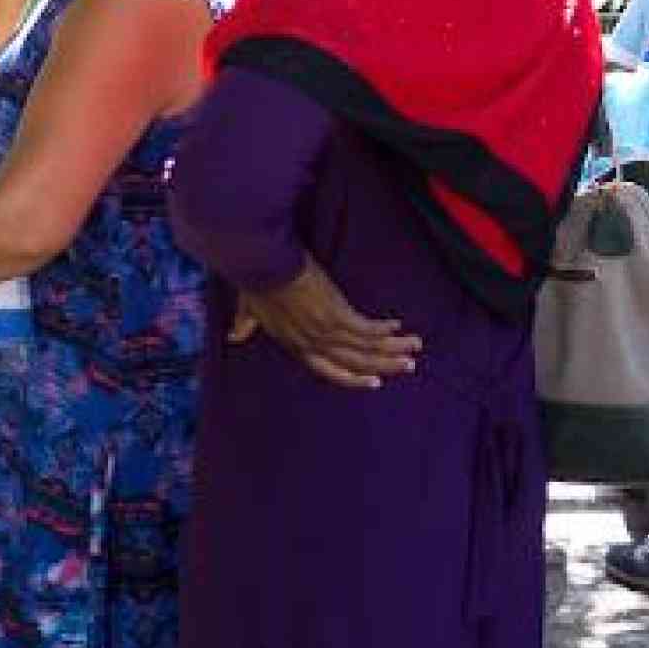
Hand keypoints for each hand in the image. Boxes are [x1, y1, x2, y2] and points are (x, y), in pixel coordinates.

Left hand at [230, 260, 421, 389]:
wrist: (263, 266)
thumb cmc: (254, 284)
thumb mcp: (247, 310)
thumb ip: (244, 325)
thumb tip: (234, 337)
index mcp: (294, 345)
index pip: (328, 370)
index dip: (352, 378)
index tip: (374, 381)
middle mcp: (313, 343)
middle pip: (355, 362)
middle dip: (384, 365)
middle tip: (408, 366)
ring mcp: (326, 330)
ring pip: (366, 348)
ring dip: (393, 349)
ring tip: (415, 349)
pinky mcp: (337, 313)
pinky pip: (366, 328)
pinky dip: (383, 329)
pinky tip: (398, 327)